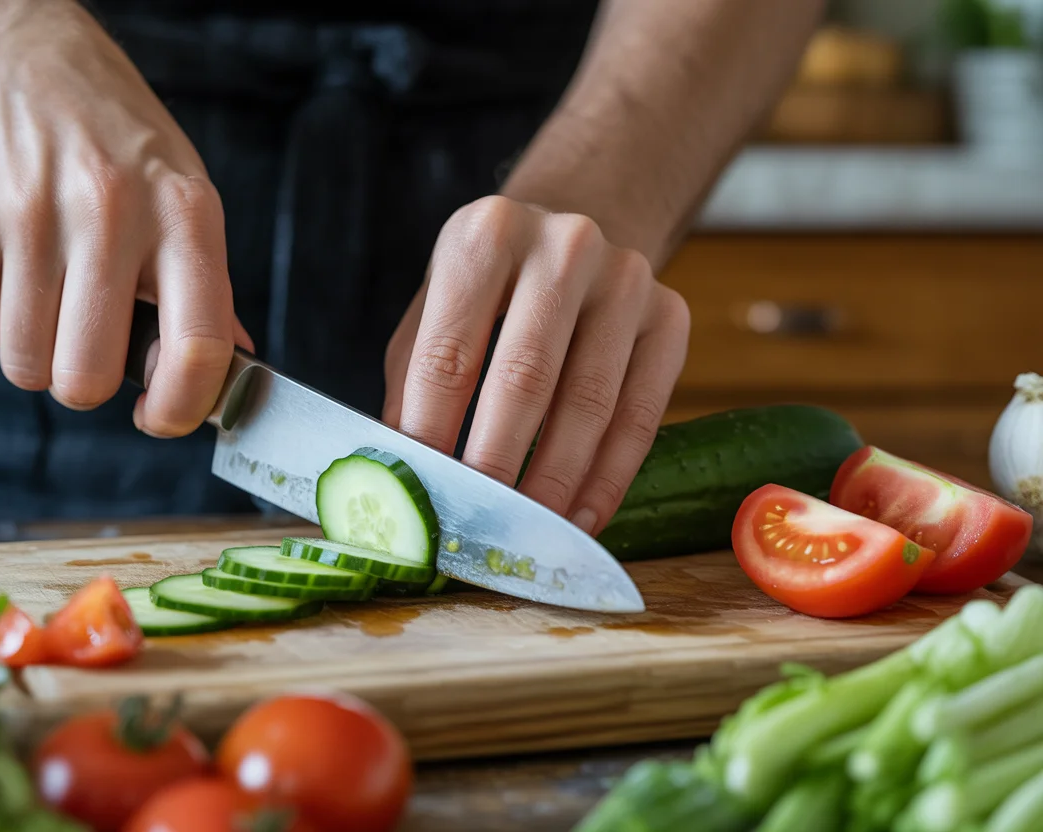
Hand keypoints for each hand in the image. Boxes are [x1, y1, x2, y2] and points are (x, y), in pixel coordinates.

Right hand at [0, 0, 249, 436]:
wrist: (21, 58)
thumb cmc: (117, 145)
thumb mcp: (184, 197)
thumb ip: (207, 288)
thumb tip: (233, 367)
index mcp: (185, 215)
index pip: (199, 344)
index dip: (181, 407)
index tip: (161, 419)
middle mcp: (112, 211)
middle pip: (86, 376)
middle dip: (83, 382)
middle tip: (85, 343)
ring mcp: (31, 212)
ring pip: (25, 362)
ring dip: (36, 350)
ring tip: (50, 292)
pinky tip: (13, 266)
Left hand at [383, 196, 689, 535]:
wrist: (572, 237)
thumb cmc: (489, 286)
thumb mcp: (435, 309)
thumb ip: (412, 384)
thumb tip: (400, 474)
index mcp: (486, 235)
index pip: (450, 353)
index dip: (432, 432)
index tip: (425, 493)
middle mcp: (563, 246)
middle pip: (525, 378)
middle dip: (496, 464)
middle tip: (476, 525)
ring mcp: (625, 278)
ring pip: (590, 403)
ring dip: (555, 482)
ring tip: (527, 533)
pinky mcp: (669, 316)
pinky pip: (641, 414)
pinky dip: (609, 478)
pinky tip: (581, 517)